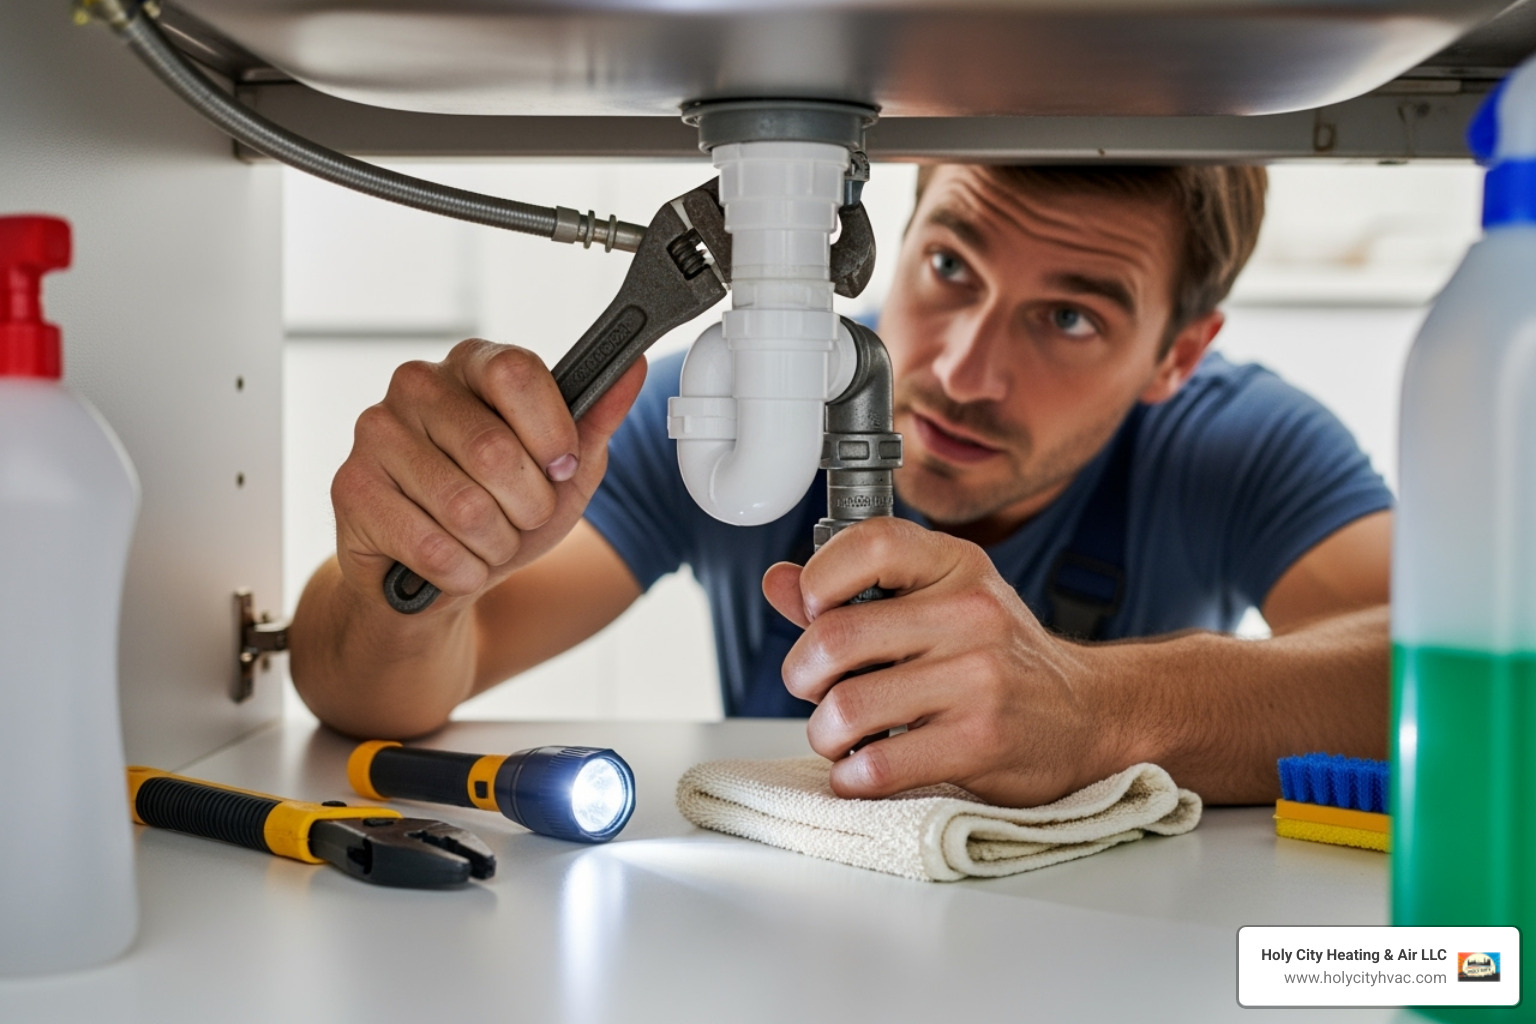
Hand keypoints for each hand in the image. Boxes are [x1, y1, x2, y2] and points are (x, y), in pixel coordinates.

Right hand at [331, 339, 645, 610]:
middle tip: (518, 516)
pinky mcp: (351, 489)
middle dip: (527, 507)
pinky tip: (453, 561)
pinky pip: (432, 546)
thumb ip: (597, 419)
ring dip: (495, 544)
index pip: (516, 373)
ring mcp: (376, 433)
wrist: (443, 574)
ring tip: (483, 540)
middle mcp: (418, 386)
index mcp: (473, 365)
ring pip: (465, 507)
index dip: (550, 433)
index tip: (558, 466)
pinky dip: (461, 571)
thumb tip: (631, 369)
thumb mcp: (565, 471)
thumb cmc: (504, 510)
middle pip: (494, 451)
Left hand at [761, 517, 1122, 806]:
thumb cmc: (1002, 656)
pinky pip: (877, 765)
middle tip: (814, 689)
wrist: (1088, 715)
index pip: (869, 544)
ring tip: (842, 734)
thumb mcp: (940, 601)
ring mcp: (978, 679)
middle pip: (835, 638)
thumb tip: (779, 580)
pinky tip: (864, 769)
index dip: (818, 579)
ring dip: (825, 732)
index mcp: (956, 565)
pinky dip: (852, 776)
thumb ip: (856, 591)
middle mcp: (970, 613)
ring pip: (846, 708)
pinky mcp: (980, 742)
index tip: (814, 610)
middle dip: (801, 674)